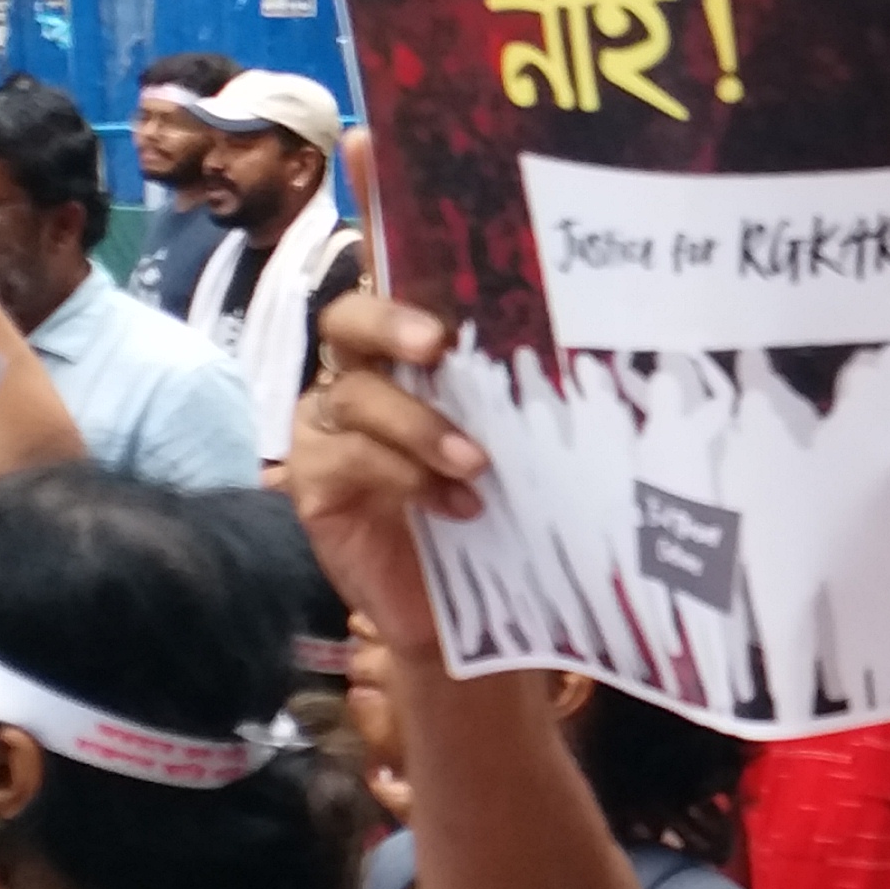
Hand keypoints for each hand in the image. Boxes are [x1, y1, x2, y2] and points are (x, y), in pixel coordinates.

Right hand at [284, 291, 486, 662]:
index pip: (392, 294)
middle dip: (389, 324)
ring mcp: (326, 431)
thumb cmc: (487, 511)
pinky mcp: (313, 483)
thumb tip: (575, 358)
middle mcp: (353, 381)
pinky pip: (350, 461)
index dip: (409, 281)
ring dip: (419, 426)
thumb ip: (512, 402)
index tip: (455, 294)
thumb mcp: (508, 447)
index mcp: (400, 358)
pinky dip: (408, 478)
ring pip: (357, 397)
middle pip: (347, 322)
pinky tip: (457, 507)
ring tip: (475, 463)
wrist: (453, 607)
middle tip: (437, 347)